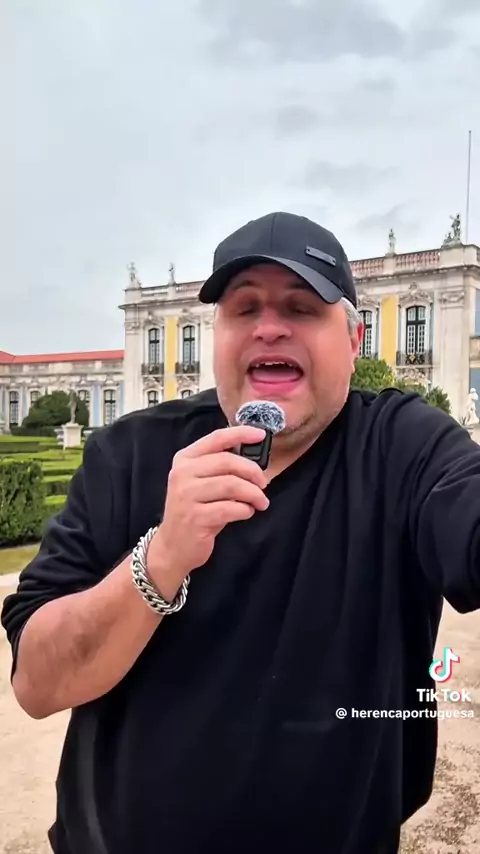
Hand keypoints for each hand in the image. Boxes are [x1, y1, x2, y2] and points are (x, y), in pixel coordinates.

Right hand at [148, 425, 268, 582]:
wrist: (173, 546)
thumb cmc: (195, 511)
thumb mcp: (201, 483)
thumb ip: (220, 468)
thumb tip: (255, 460)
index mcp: (185, 459)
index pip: (216, 438)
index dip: (241, 434)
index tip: (261, 435)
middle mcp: (182, 474)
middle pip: (227, 461)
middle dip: (253, 472)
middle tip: (263, 484)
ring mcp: (187, 496)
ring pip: (232, 485)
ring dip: (253, 493)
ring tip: (260, 502)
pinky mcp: (196, 518)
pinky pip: (231, 508)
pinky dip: (245, 510)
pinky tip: (246, 513)